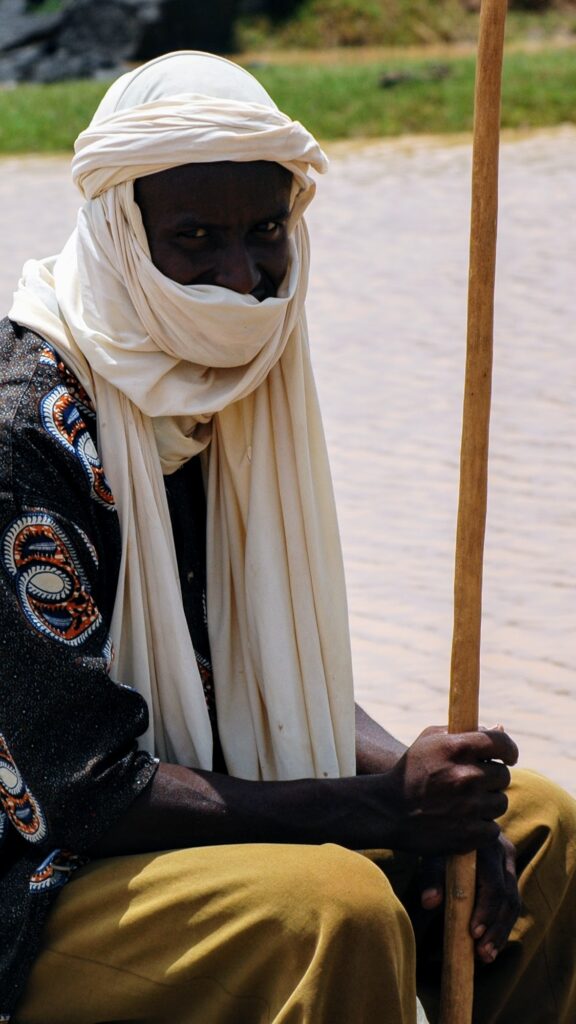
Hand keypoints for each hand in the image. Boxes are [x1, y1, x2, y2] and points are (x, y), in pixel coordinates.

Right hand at [386, 726, 517, 855]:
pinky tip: (464, 821)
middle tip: (476, 782)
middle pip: (503, 775)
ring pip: (500, 803)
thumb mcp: (429, 741)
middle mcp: (465, 776)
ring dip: (488, 803)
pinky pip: (493, 829)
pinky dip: (482, 827)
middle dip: (492, 778)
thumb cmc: (411, 771)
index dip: (509, 749)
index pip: (501, 743)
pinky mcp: (468, 834)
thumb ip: (463, 732)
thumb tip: (498, 728)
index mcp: (456, 748)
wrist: (388, 811)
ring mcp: (468, 807)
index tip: (508, 756)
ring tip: (467, 803)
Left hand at [418, 834, 520, 963]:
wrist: (449, 826)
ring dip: (500, 933)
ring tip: (486, 956)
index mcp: (486, 844)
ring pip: (513, 904)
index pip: (494, 885)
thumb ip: (431, 878)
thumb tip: (429, 902)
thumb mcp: (432, 854)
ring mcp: (509, 863)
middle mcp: (503, 851)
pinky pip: (511, 905)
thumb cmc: (438, 842)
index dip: (486, 912)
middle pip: (508, 897)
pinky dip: (501, 927)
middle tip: (482, 954)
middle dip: (495, 928)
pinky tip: (490, 947)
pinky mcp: (509, 874)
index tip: (473, 933)